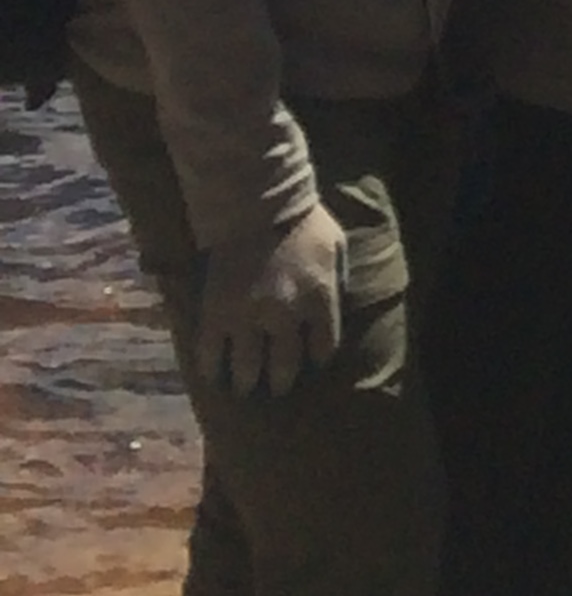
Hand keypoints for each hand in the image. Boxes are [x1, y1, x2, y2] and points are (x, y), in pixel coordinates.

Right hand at [195, 203, 347, 397]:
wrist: (257, 205)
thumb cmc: (304, 223)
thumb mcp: (337, 249)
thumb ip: (336, 283)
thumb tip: (335, 309)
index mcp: (320, 301)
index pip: (323, 347)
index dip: (316, 359)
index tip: (310, 364)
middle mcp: (285, 317)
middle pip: (285, 364)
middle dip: (282, 381)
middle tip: (277, 389)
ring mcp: (248, 318)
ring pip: (247, 367)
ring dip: (247, 382)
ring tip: (245, 389)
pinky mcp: (216, 313)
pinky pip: (211, 353)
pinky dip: (212, 369)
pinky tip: (214, 376)